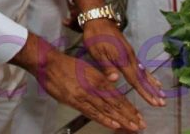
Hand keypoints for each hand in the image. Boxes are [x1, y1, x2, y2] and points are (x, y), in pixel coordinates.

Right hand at [13, 33, 148, 130]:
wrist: (49, 63)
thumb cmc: (67, 65)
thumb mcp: (87, 68)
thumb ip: (101, 76)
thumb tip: (115, 79)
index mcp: (99, 78)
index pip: (118, 96)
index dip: (129, 107)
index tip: (138, 116)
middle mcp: (95, 87)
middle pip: (115, 104)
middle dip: (129, 116)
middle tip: (141, 125)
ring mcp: (85, 94)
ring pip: (106, 109)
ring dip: (120, 119)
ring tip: (132, 127)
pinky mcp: (74, 101)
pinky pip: (92, 112)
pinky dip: (104, 119)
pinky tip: (113, 124)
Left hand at [81, 17, 164, 109]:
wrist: (98, 19)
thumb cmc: (95, 36)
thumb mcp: (97, 52)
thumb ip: (107, 67)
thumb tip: (115, 81)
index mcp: (122, 59)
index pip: (135, 80)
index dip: (145, 92)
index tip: (154, 103)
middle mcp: (130, 57)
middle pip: (143, 77)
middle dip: (152, 91)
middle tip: (162, 103)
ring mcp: (130, 54)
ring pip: (143, 71)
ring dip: (152, 83)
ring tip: (162, 93)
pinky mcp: (128, 51)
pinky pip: (140, 65)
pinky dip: (147, 73)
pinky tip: (150, 77)